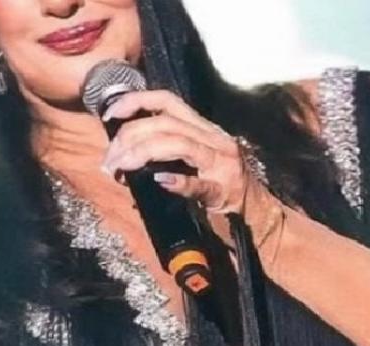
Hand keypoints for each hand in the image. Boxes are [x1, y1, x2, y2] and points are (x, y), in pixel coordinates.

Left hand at [100, 90, 284, 252]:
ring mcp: (223, 165)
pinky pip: (199, 183)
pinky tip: (160, 181)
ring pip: (178, 144)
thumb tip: (124, 156)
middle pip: (166, 123)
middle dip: (130, 137)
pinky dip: (177, 181)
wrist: (260, 222)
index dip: (136, 101)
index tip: (110, 114)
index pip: (168, 101)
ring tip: (121, 169)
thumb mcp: (196, 166)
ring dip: (141, 154)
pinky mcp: (226, 192)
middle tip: (110, 160)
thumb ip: (169, 156)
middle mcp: (216, 140)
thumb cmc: (223, 195)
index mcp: (206, 130)